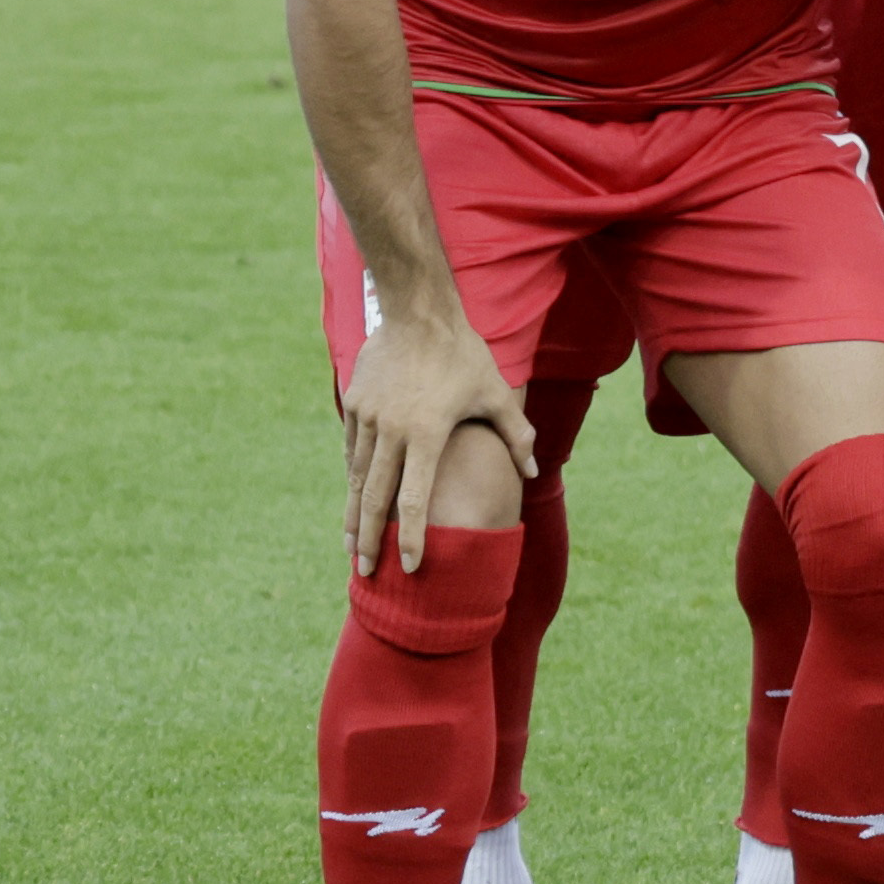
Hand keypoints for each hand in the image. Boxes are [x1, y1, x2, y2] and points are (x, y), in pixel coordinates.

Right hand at [340, 304, 531, 575]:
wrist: (418, 314)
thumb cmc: (465, 355)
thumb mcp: (497, 393)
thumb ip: (516, 435)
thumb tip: (532, 472)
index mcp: (427, 433)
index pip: (415, 498)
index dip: (414, 536)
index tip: (409, 566)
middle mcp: (391, 430)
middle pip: (375, 498)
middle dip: (369, 538)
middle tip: (365, 570)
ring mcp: (368, 418)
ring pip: (356, 477)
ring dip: (353, 513)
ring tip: (352, 544)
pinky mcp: (354, 405)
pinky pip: (351, 450)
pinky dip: (352, 478)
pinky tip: (353, 500)